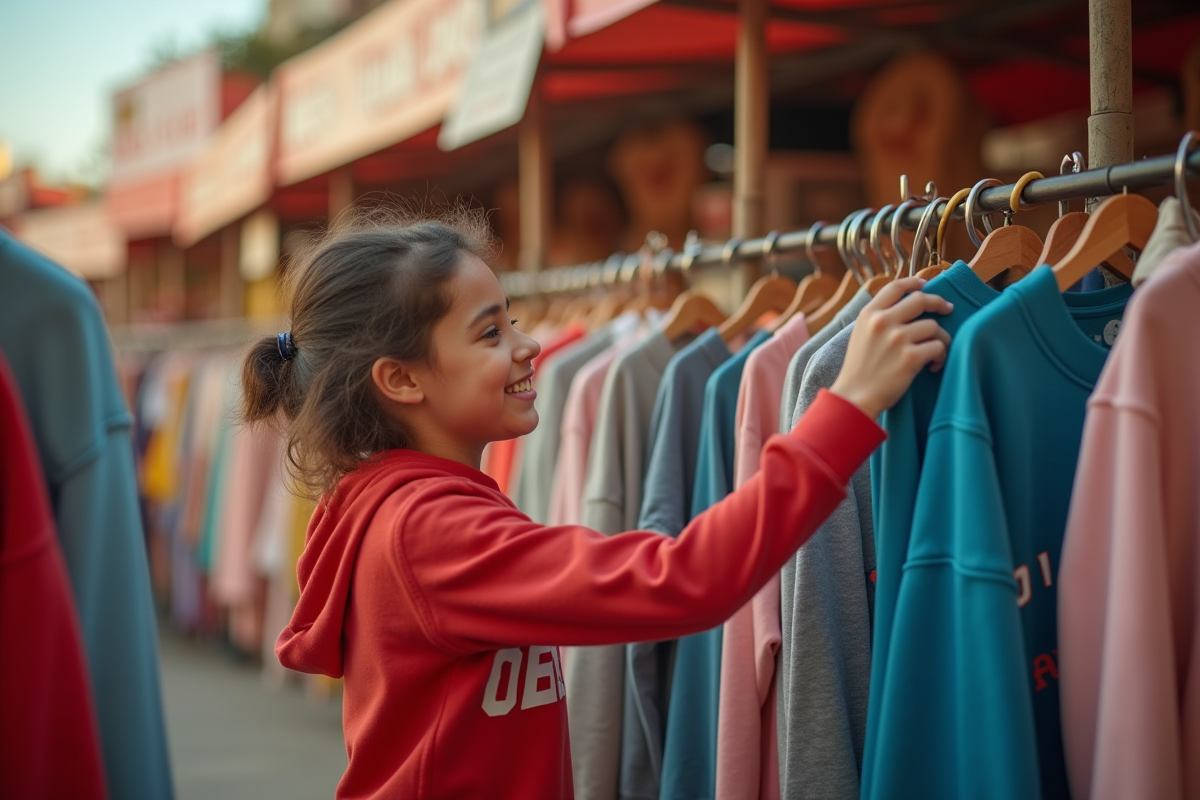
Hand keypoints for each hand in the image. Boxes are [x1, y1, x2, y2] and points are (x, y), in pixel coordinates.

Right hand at [830, 277, 953, 418]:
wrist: (854, 398)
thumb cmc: (859, 370)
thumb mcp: (860, 335)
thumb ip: (878, 318)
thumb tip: (906, 306)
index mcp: (869, 314)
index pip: (895, 287)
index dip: (914, 282)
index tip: (925, 284)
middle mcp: (883, 322)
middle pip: (921, 300)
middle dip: (938, 303)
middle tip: (947, 309)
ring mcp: (898, 339)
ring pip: (934, 326)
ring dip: (940, 338)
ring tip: (934, 352)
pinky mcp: (911, 358)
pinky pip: (939, 347)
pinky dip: (940, 357)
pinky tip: (933, 366)